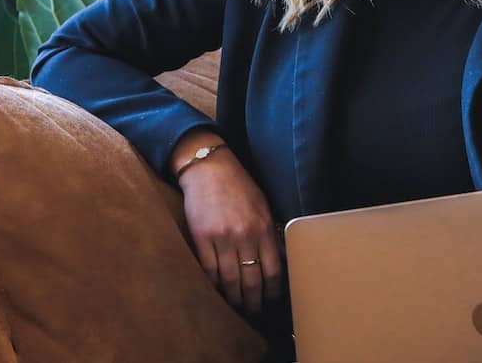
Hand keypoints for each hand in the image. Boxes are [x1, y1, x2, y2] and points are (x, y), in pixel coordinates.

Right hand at [175, 137, 283, 315]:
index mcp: (263, 228)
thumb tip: (279, 260)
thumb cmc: (238, 186)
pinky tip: (217, 292)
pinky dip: (214, 285)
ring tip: (236, 307)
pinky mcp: (202, 237)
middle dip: (253, 302)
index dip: (272, 292)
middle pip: (252, 281)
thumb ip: (270, 233)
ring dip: (234, 299)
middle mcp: (245, 235)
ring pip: (230, 280)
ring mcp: (222, 238)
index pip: (273, 271)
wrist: (209, 169)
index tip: (271, 301)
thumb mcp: (263, 206)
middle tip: (254, 313)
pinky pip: (209, 270)